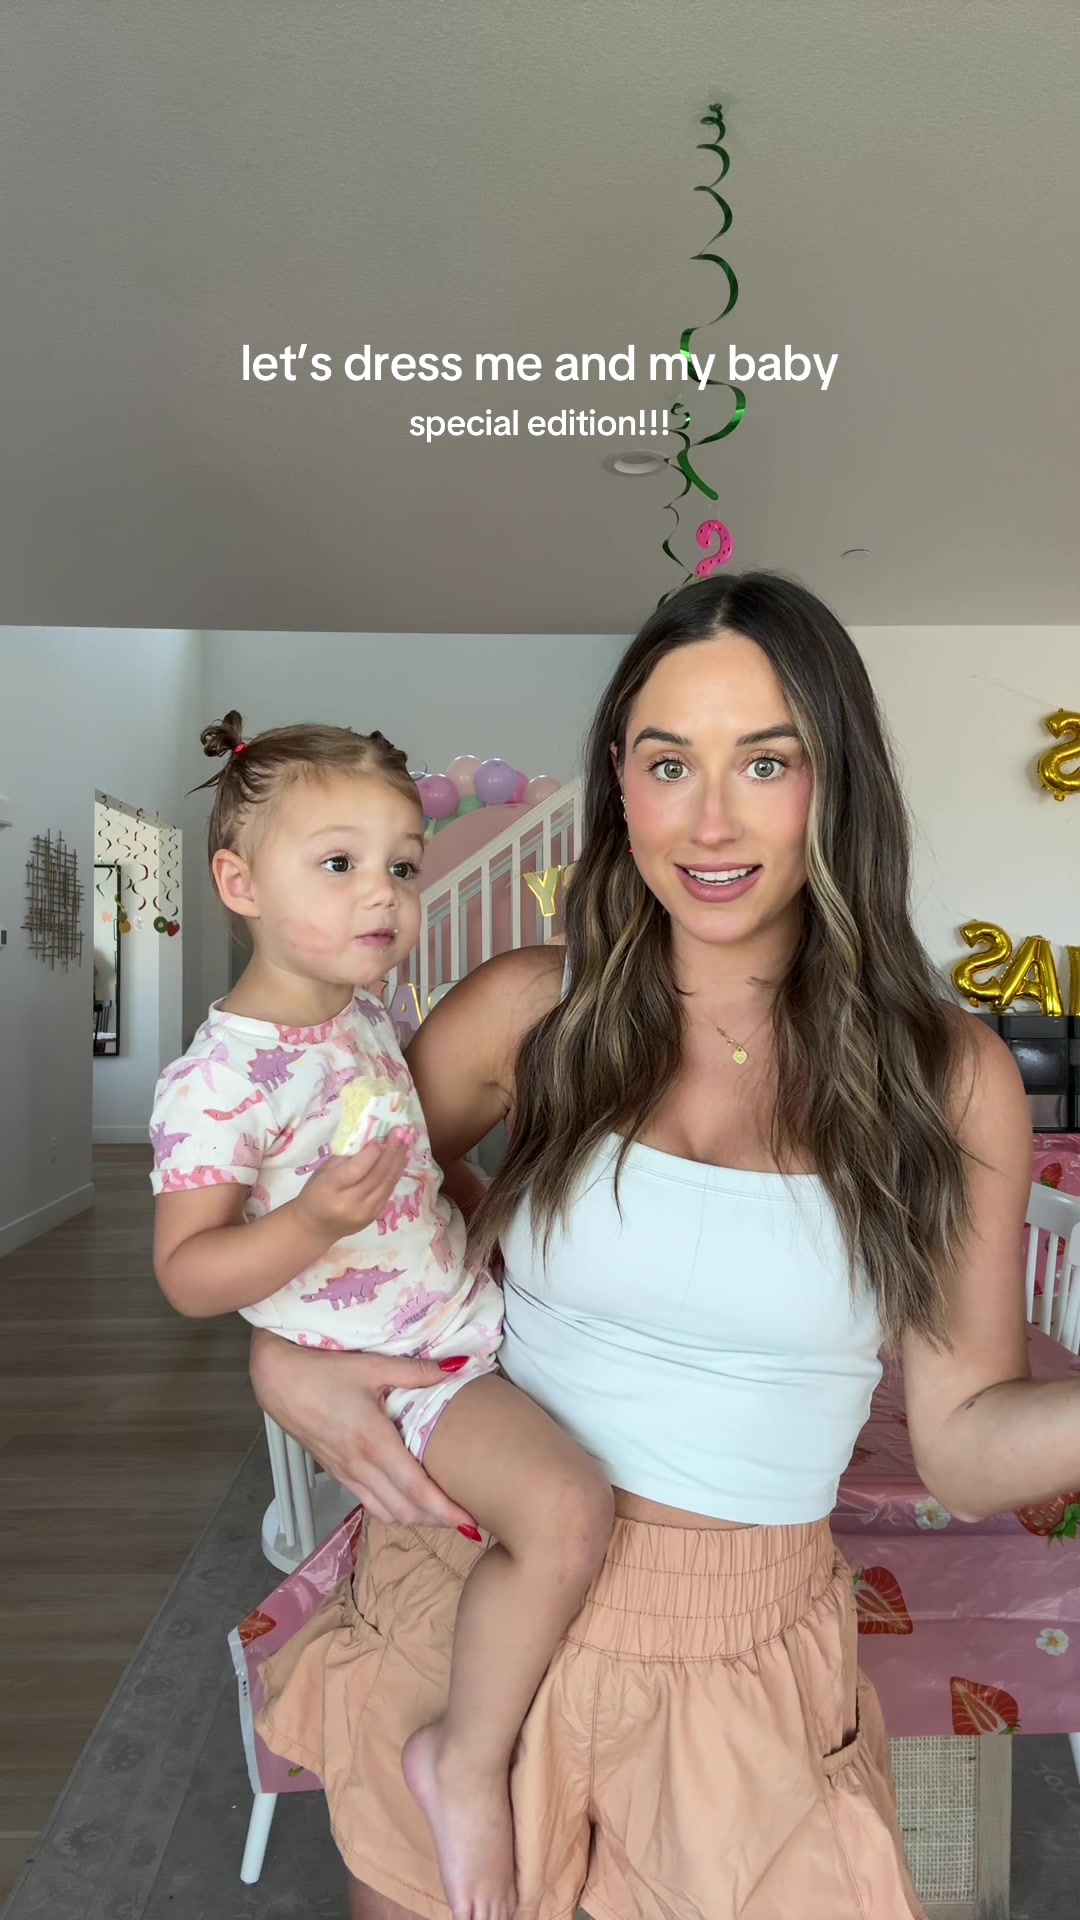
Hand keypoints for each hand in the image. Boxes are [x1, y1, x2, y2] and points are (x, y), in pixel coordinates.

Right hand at [249, 1330, 478, 1529]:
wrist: (277, 1381)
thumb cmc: (323, 1370)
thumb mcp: (372, 1365)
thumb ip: (417, 1371)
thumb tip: (458, 1367)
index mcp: (374, 1443)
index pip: (416, 1490)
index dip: (445, 1510)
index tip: (471, 1520)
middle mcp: (360, 1466)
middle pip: (404, 1511)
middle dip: (437, 1520)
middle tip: (467, 1519)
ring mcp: (346, 1474)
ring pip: (385, 1513)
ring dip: (415, 1519)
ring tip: (442, 1514)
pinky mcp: (336, 1473)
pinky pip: (368, 1503)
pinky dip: (393, 1510)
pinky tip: (407, 1501)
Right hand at [293, 1138, 409, 1244]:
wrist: (315, 1228)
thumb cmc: (315, 1193)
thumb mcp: (322, 1172)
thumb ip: (345, 1159)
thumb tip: (370, 1142)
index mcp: (330, 1189)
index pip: (356, 1169)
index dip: (372, 1153)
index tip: (383, 1136)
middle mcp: (350, 1203)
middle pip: (376, 1176)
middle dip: (391, 1152)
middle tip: (401, 1133)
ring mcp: (364, 1213)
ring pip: (386, 1184)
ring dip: (398, 1162)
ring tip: (407, 1143)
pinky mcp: (373, 1217)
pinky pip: (387, 1192)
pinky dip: (396, 1175)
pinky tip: (401, 1161)